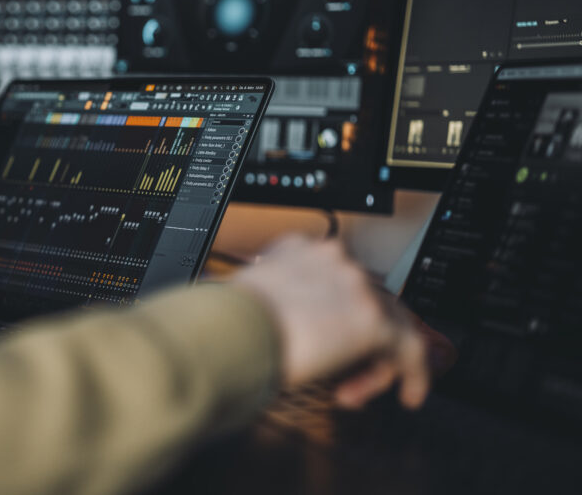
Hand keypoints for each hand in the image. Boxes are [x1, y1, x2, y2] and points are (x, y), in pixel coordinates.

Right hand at [233, 235, 429, 409]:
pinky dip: (412, 374)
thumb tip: (269, 319)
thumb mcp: (250, 292)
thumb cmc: (229, 318)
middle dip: (362, 338)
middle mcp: (333, 258)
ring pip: (388, 322)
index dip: (337, 311)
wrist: (233, 328)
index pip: (336, 276)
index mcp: (301, 247)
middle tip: (348, 369)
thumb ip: (270, 296)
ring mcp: (355, 285)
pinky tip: (408, 394)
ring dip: (375, 360)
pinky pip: (409, 348)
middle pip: (368, 297)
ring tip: (358, 388)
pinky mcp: (371, 319)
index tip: (328, 336)